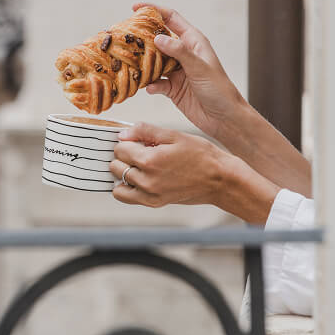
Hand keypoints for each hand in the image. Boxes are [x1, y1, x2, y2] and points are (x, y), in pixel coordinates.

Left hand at [110, 122, 278, 221]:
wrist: (220, 180)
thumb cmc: (201, 155)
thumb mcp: (174, 135)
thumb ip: (145, 131)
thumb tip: (122, 133)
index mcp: (150, 160)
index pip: (120, 148)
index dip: (127, 141)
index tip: (138, 140)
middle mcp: (146, 180)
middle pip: (115, 165)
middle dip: (124, 156)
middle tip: (139, 151)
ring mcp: (150, 194)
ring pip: (118, 182)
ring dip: (123, 172)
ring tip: (138, 165)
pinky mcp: (154, 203)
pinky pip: (126, 197)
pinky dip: (126, 188)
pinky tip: (138, 178)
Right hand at [132, 2, 246, 139]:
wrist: (225, 119)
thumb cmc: (220, 90)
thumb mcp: (200, 67)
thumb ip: (179, 52)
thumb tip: (158, 38)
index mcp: (193, 41)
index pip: (171, 18)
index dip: (154, 10)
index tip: (135, 7)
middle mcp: (183, 54)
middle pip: (157, 39)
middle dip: (141, 39)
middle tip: (126, 39)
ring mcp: (176, 71)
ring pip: (153, 61)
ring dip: (143, 64)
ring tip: (131, 64)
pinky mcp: (172, 88)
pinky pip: (155, 82)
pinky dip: (151, 84)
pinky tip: (150, 87)